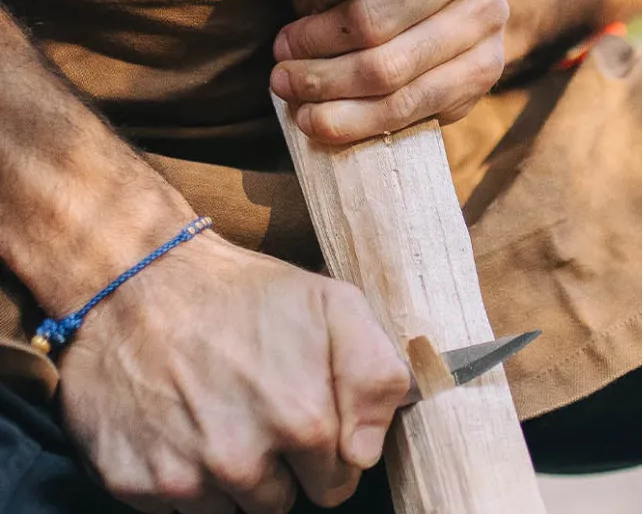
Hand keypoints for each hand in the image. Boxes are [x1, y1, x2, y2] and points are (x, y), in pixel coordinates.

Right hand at [60, 232, 409, 512]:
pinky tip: (181, 425)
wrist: (135, 282)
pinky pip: (181, 511)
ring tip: (218, 410)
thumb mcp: (331, 303)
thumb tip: (371, 449)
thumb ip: (374, 375)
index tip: (305, 411)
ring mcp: (186, 479)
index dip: (325, 450)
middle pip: (283, 503)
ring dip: (232, 476)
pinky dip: (185, 477)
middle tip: (258, 407)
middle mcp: (243, 461)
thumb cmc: (241, 292)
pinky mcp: (138, 488)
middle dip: (280, 466)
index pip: (336, 483)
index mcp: (302, 419)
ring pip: (234, 510)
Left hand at [270, 0, 508, 143]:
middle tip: (281, 64)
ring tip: (293, 91)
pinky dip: (359, 122)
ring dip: (329, 89)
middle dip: (315, 51)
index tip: (291, 13)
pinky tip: (322, 121)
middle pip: (377, 21)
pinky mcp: (489, 66)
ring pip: (392, 71)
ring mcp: (491, 12)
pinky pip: (417, 106)